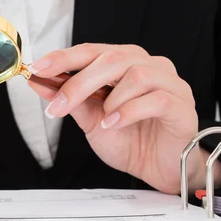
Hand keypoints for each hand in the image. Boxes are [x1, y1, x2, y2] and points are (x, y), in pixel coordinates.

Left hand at [28, 43, 220, 193]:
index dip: (63, 57)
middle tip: (58, 106)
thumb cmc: (129, 140)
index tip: (38, 68)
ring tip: (102, 121)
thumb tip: (38, 83)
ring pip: (136, 75)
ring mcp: (169, 83)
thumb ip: (70, 100)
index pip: (91, 51)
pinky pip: (156, 99)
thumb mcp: (90, 120)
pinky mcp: (182, 105)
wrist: (157, 169)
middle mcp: (148, 66)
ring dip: (110, 100)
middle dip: (78, 83)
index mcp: (124, 64)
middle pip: (111, 59)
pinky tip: (114, 124)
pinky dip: (128, 112)